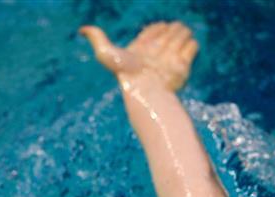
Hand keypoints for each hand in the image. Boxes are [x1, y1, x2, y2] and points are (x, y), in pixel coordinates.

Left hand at [79, 21, 198, 91]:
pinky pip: (192, 47)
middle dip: (172, 30)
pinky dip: (190, 45)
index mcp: (141, 48)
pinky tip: (183, 50)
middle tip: (167, 38)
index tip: (159, 28)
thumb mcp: (107, 54)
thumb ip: (98, 39)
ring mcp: (170, 58)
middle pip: (170, 31)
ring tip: (177, 41)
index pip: (153, 30)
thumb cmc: (126, 74)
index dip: (157, 28)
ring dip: (182, 34)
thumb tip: (82, 29)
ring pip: (182, 35)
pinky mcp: (183, 66)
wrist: (146, 90)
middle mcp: (157, 52)